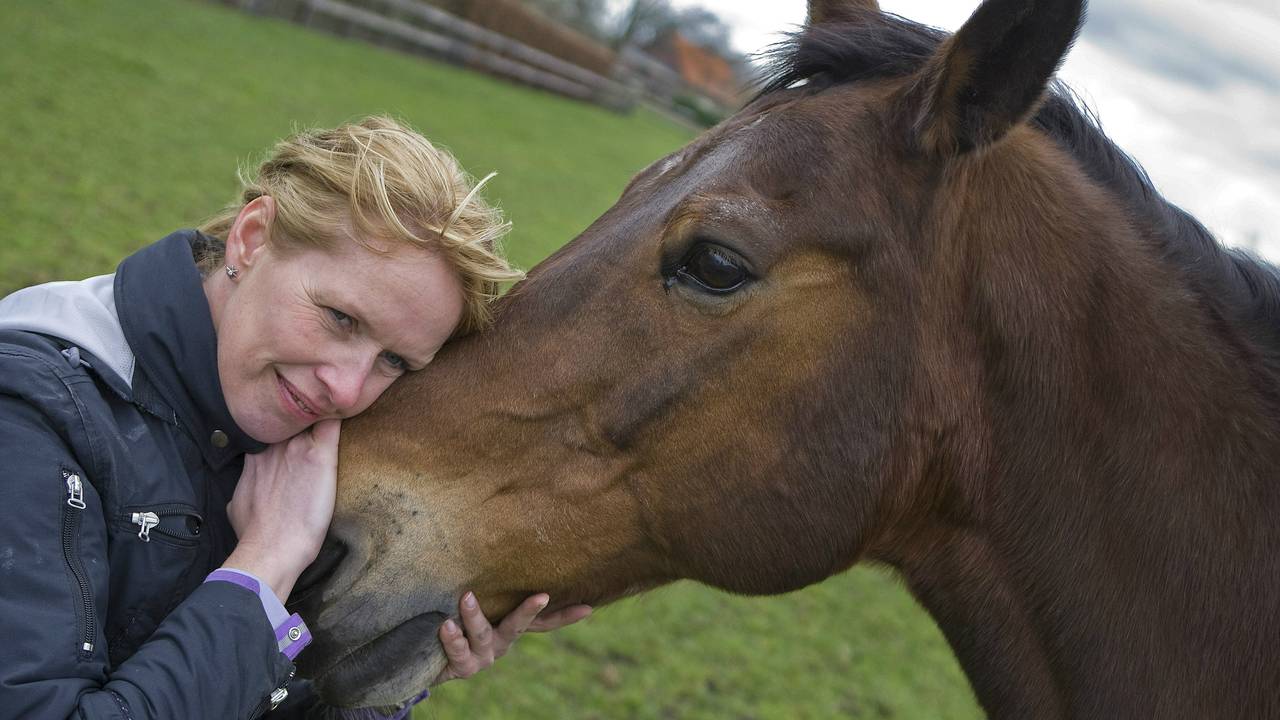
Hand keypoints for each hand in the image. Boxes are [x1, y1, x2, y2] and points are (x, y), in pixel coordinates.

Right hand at [222, 419, 340, 600]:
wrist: (270, 547)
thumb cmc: (253, 533)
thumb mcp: (237, 502)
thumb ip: (246, 484)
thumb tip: (247, 489)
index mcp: (257, 455)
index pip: (274, 426)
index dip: (285, 423)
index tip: (297, 426)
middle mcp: (275, 444)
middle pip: (294, 414)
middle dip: (305, 411)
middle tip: (321, 412)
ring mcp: (297, 447)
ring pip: (313, 412)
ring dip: (323, 409)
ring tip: (339, 404)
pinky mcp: (320, 455)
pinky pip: (333, 422)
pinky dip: (341, 414)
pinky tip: (348, 408)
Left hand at [432, 592, 592, 684]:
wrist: (424, 654)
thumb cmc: (450, 614)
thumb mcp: (471, 598)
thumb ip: (484, 582)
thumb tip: (492, 534)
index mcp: (508, 625)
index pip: (542, 621)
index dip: (565, 615)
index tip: (588, 608)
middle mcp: (501, 641)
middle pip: (519, 626)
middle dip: (530, 610)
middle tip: (542, 596)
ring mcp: (484, 655)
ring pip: (483, 634)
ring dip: (474, 616)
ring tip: (466, 597)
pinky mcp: (464, 667)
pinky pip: (460, 652)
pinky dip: (454, 639)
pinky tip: (446, 625)